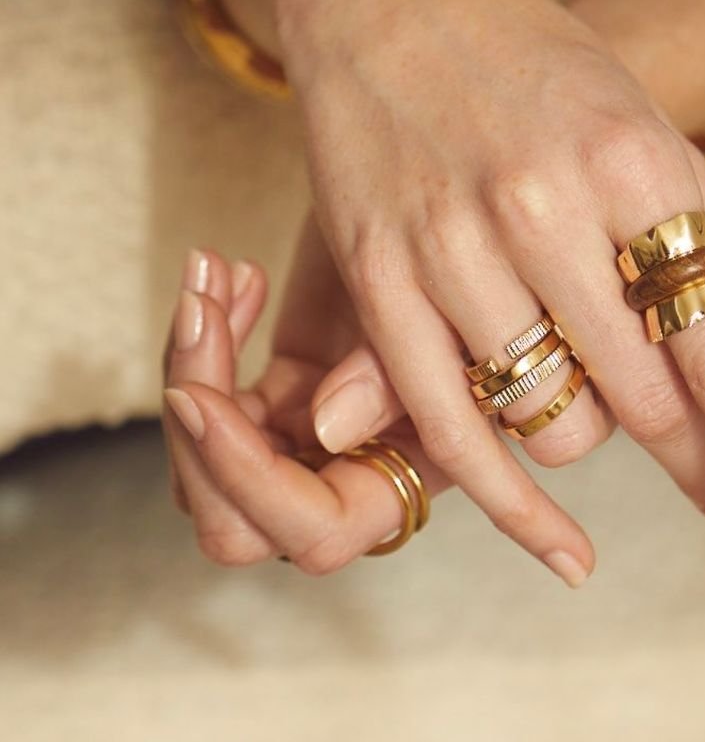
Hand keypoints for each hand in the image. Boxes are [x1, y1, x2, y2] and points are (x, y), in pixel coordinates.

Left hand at [161, 219, 450, 572]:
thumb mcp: (436, 318)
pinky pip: (208, 395)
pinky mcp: (274, 397)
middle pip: (233, 519)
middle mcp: (342, 478)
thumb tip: (327, 430)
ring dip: (192, 363)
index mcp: (400, 479)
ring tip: (214, 274)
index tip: (205, 400)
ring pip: (202, 458)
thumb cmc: (460, 276)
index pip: (318, 531)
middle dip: (195, 432)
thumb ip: (394, 380)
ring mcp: (299, 441)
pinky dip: (208, 335)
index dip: (253, 482)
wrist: (439, 226)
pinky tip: (241, 275)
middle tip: (199, 318)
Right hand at [272, 0, 704, 574]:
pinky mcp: (378, 275)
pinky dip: (509, 501)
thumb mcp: (651, 142)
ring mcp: (450, 243)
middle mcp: (541, 204)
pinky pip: (447, 424)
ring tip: (597, 403)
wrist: (394, 0)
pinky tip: (559, 542)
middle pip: (643, 397)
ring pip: (550, 419)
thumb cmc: (539, 74)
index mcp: (632, 160)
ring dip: (595, 439)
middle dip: (694, 456)